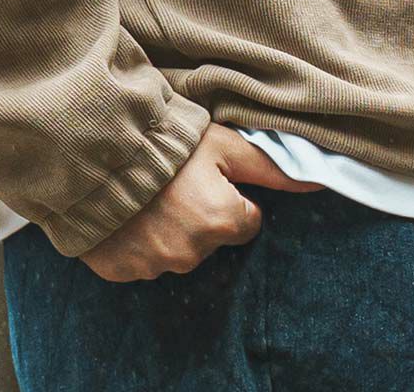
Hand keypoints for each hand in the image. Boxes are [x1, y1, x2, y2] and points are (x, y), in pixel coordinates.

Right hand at [76, 121, 324, 280]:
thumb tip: (319, 180)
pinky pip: (142, 261)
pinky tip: (130, 212)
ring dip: (170, 228)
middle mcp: (191, 253)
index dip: (231, 197)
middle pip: (212, 239)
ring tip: (150, 194)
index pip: (246, 223)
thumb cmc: (167, 142)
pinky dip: (139, 241)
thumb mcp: (224, 144)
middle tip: (177, 182)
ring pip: (178, 251)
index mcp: (221, 221)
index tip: (208, 177)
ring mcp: (154, 266)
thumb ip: (273, 168)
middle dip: (201, 214)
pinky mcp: (122, 272)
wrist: (94, 149)